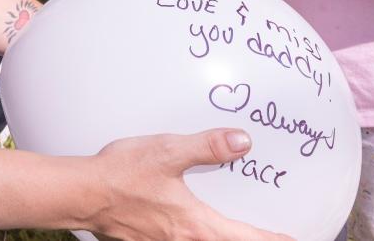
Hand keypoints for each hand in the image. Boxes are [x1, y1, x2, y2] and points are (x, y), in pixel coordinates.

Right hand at [89, 129, 293, 239]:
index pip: (244, 239)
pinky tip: (193, 222)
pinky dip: (199, 236)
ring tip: (235, 229)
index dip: (271, 240)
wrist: (81, 194)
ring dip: (223, 238)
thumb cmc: (122, 174)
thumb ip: (207, 147)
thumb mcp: (168, 152)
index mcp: (195, 226)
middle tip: (270, 235)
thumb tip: (243, 142)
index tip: (292, 239)